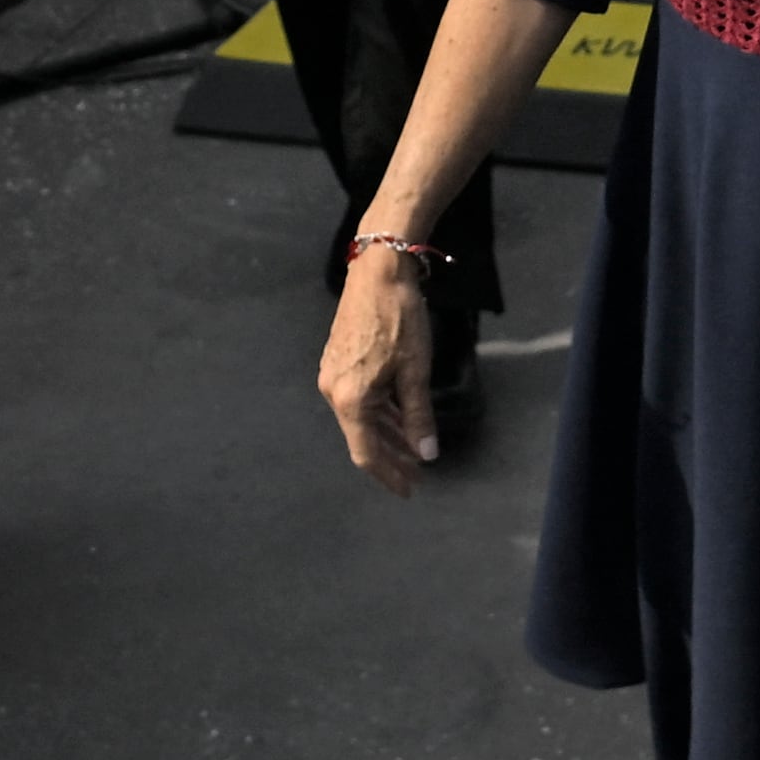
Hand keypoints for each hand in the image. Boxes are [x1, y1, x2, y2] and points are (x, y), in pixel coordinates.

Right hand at [319, 246, 437, 489]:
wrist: (377, 270)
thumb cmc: (399, 319)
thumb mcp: (415, 370)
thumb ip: (419, 416)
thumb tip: (427, 454)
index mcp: (350, 399)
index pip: (367, 453)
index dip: (389, 475)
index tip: (410, 490)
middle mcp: (333, 392)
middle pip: (362, 437)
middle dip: (391, 457)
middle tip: (417, 473)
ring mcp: (332, 375)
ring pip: (360, 418)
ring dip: (386, 434)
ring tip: (412, 449)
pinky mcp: (337, 361)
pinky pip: (358, 399)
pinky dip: (379, 413)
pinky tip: (398, 416)